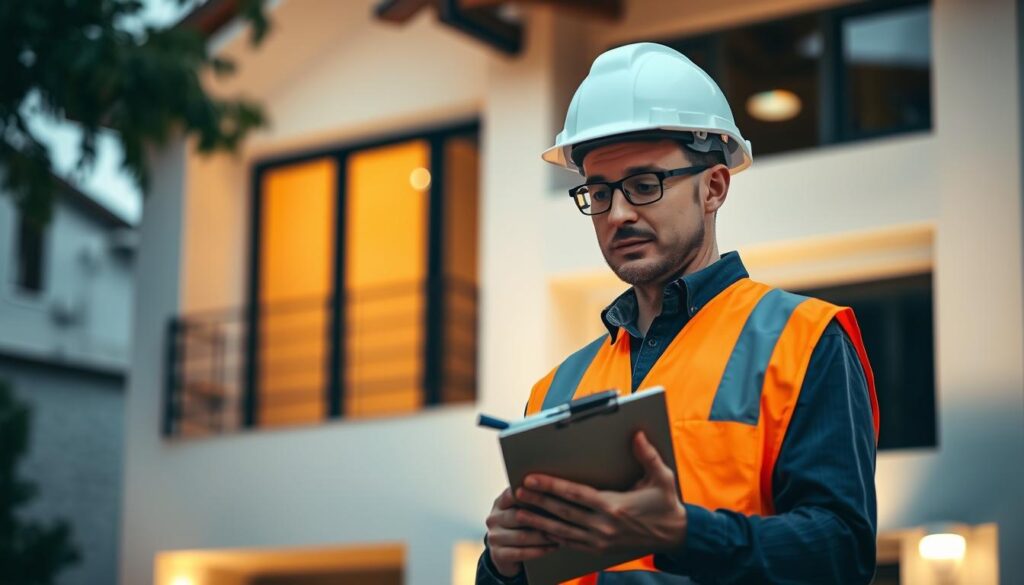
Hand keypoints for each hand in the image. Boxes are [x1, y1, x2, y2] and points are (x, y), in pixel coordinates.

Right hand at [485, 487, 558, 577]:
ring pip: (522, 536)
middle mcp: (493, 519)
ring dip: (544, 536)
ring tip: (561, 534)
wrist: (507, 554)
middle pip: (518, 516)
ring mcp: (494, 538)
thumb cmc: (522, 526)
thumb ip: (532, 498)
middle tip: (562, 518)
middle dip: (542, 518)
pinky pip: (520, 553)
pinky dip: (539, 550)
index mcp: (500, 503)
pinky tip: (552, 548)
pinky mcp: (498, 555)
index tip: (551, 492)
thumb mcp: (522, 510)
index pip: (512, 494)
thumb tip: (554, 486)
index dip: (530, 493)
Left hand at [514, 431, 686, 556]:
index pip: (575, 494)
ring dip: (539, 521)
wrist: (675, 536)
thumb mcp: (662, 477)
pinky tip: (539, 529)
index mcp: (615, 506)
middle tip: (517, 491)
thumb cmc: (666, 504)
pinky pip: (570, 543)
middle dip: (538, 501)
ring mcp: (600, 540)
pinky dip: (552, 536)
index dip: (551, 486)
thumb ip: (648, 455)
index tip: (532, 478)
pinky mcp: (599, 549)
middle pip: (562, 512)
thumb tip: (637, 434)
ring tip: (519, 511)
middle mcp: (604, 526)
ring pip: (562, 531)